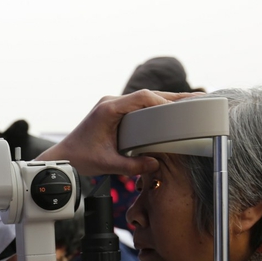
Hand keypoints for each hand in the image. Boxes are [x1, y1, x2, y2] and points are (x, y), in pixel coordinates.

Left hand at [35, 90, 199, 175]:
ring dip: (165, 102)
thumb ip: (131, 165)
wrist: (64, 157)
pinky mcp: (114, 112)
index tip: (180, 110)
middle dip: (172, 99)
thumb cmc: (80, 159)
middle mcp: (111, 103)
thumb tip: (155, 163)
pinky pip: (138, 106)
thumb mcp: (107, 165)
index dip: (163, 101)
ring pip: (144, 99)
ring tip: (190, 105)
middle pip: (147, 95)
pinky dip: (155, 108)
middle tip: (198, 100)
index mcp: (109, 109)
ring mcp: (112, 106)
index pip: (142, 98)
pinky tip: (170, 112)